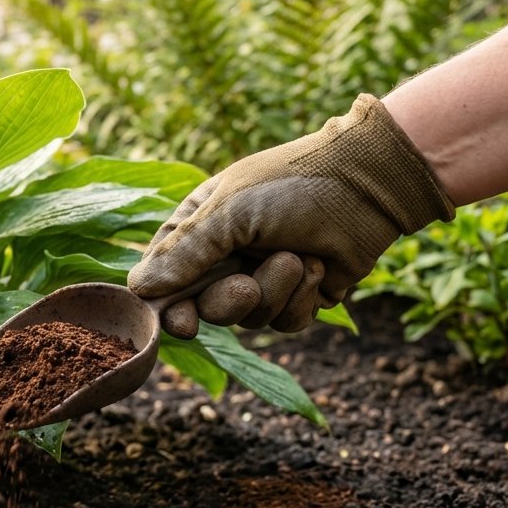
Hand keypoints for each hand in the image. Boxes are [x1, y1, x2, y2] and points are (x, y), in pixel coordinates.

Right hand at [129, 95, 454, 337]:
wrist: (369, 185)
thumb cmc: (291, 184)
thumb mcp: (230, 211)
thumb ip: (185, 251)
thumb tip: (138, 289)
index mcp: (197, 231)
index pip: (163, 280)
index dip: (168, 307)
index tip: (181, 322)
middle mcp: (224, 259)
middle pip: (202, 310)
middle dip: (226, 303)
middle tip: (246, 287)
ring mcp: (261, 279)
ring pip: (247, 320)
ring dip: (274, 291)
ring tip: (298, 257)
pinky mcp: (298, 297)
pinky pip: (285, 323)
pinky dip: (301, 300)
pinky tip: (317, 268)